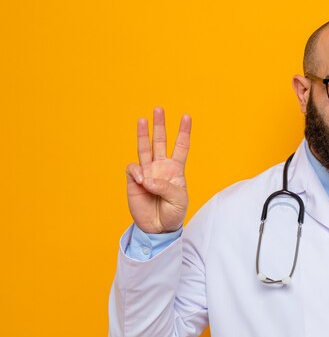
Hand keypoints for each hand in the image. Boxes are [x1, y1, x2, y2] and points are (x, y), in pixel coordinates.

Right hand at [125, 107, 190, 232]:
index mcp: (176, 170)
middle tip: (159, 109)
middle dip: (160, 125)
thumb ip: (164, 187)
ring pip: (144, 149)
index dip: (183, 132)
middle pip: (160, 142)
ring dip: (143, 134)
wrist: (159, 227)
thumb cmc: (173, 213)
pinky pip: (134, 169)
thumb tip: (146, 178)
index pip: (181, 147)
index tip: (186, 117)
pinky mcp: (134, 180)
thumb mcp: (177, 200)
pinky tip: (142, 180)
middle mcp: (160, 167)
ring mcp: (147, 172)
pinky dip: (137, 171)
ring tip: (143, 119)